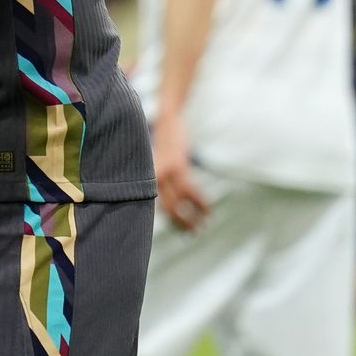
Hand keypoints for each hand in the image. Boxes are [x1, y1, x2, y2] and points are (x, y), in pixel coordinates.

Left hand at [152, 112, 209, 230]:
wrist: (167, 120)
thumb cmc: (163, 144)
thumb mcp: (159, 163)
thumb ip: (160, 182)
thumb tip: (167, 205)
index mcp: (147, 179)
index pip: (155, 208)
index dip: (169, 223)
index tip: (181, 233)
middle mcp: (153, 178)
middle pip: (166, 210)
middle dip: (179, 224)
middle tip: (192, 235)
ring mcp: (165, 172)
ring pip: (178, 204)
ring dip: (192, 218)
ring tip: (202, 227)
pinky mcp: (177, 166)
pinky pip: (191, 191)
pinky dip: (201, 203)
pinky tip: (208, 211)